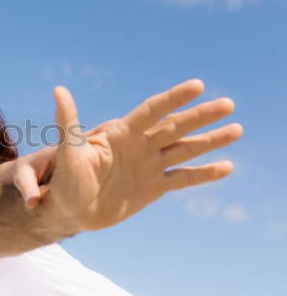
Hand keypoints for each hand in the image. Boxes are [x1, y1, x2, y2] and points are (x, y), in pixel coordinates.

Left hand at [37, 79, 242, 230]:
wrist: (70, 210)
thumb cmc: (65, 178)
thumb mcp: (67, 150)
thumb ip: (68, 121)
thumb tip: (58, 90)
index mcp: (122, 134)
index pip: (152, 110)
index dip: (174, 98)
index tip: (198, 85)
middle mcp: (140, 146)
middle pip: (176, 127)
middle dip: (201, 116)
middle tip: (229, 104)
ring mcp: (149, 166)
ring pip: (185, 149)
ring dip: (210, 141)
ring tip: (237, 129)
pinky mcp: (153, 188)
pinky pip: (182, 179)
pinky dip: (203, 174)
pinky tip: (225, 167)